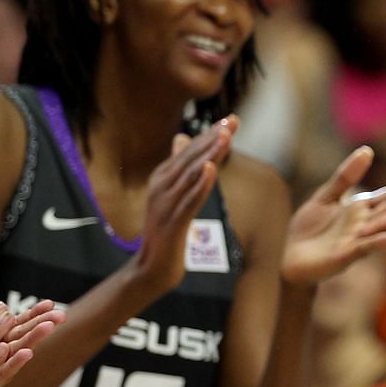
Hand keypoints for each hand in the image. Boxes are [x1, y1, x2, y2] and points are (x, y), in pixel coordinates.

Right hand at [131, 118, 236, 294]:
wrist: (151, 267)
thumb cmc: (165, 231)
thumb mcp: (171, 195)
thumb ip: (178, 168)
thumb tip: (181, 139)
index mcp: (163, 178)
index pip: (190, 151)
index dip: (210, 134)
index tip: (231, 119)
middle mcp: (162, 186)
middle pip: (191, 157)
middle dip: (213, 138)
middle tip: (234, 120)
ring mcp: (166, 204)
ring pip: (191, 174)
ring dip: (209, 154)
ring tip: (225, 136)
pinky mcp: (173, 222)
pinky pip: (189, 200)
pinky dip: (200, 184)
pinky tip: (211, 170)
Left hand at [282, 147, 385, 285]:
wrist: (288, 259)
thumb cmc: (308, 230)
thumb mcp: (325, 197)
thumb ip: (345, 177)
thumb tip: (367, 150)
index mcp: (359, 210)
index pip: (385, 196)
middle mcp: (362, 225)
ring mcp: (355, 240)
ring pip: (382, 226)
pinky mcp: (344, 256)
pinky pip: (364, 248)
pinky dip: (379, 243)